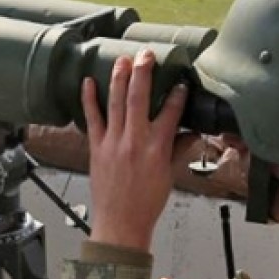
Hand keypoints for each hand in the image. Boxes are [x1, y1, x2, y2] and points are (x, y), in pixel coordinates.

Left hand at [82, 51, 185, 251]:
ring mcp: (112, 143)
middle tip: (146, 54)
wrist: (121, 223)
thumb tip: (191, 133)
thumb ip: (179, 151)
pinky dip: (89, 100)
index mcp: (156, 148)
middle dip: (143, 73)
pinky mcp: (96, 148)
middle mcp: (134, 141)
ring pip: (115, 103)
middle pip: (138, 98)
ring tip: (122, 59)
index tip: (181, 83)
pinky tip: (87, 82)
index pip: (170, 113)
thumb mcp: (170, 176)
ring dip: (118, 78)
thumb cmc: (146, 203)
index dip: (177, 96)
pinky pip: (92, 119)